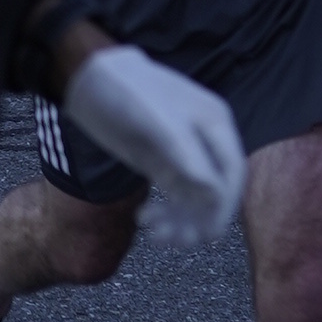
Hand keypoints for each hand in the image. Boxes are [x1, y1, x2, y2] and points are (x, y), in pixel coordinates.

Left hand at [62, 44, 246, 243]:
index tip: (209, 232)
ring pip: (194, 200)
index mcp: (215, 124)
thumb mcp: (157, 121)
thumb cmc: (128, 91)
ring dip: (180, 221)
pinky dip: (165, 213)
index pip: (232, 172)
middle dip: (199, 218)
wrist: (90, 81)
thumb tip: (214, 193)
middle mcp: (205, 142)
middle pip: (215, 191)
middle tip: (175, 240)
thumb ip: (187, 154)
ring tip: (154, 233)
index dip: (225, 205)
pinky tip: (144, 218)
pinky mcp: (162, 165)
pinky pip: (173, 198)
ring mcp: (183, 155)